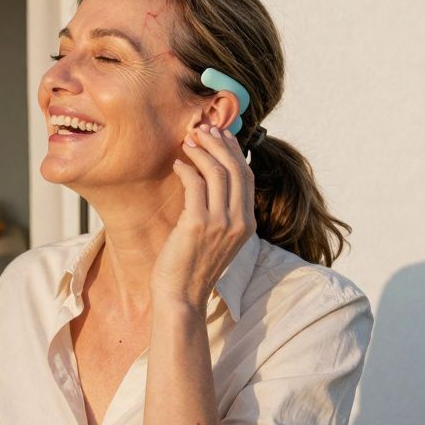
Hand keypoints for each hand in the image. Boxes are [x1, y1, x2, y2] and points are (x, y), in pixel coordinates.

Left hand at [151, 123, 257, 308]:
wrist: (181, 296)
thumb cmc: (192, 266)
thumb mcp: (216, 237)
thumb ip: (220, 211)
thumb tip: (211, 177)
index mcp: (247, 224)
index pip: (247, 176)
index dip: (234, 151)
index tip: (221, 134)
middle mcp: (239, 222)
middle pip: (236, 168)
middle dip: (218, 143)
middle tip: (201, 129)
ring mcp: (221, 223)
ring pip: (217, 172)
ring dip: (201, 151)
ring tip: (187, 141)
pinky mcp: (198, 224)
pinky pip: (195, 184)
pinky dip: (186, 169)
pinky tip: (176, 165)